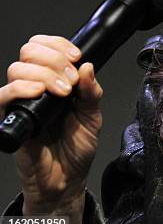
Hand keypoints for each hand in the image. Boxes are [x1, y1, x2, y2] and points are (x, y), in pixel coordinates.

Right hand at [0, 35, 102, 214]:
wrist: (68, 178)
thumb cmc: (77, 146)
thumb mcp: (93, 114)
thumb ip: (91, 90)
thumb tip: (88, 66)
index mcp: (54, 79)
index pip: (45, 46)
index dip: (59, 45)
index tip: (76, 57)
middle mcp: (35, 86)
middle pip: (29, 51)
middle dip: (55, 59)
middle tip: (71, 80)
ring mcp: (21, 102)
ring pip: (17, 68)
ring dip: (44, 73)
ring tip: (62, 92)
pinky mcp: (10, 119)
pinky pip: (3, 96)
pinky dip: (20, 88)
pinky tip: (38, 92)